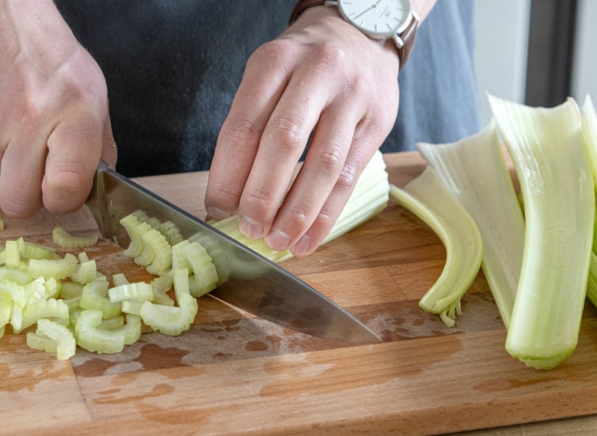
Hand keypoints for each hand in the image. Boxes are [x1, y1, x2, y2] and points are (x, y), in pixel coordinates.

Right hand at [0, 0, 116, 216]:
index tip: (61, 191)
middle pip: (21, 202)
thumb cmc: (47, 55)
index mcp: (76, 114)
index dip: (63, 200)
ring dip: (3, 175)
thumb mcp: (92, 93)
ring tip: (12, 140)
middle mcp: (33, 119)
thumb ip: (99, 145)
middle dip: (28, 196)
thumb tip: (100, 187)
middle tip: (33, 172)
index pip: (67, 188)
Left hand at [204, 6, 400, 256]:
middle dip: (263, 195)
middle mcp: (316, 74)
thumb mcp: (268, 77)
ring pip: (324, 163)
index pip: (244, 126)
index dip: (228, 175)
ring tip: (280, 241)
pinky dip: (327, 214)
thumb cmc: (302, 67)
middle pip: (284, 142)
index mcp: (275, 62)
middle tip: (250, 229)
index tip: (218, 209)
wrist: (361, 32)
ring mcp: (352, 97)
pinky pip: (351, 176)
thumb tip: (227, 199)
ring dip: (298, 211)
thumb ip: (248, 129)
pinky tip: (310, 237)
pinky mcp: (378, 121)